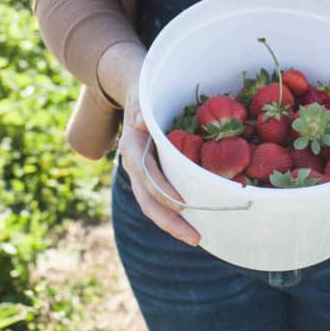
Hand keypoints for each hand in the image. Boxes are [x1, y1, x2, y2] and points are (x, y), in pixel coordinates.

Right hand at [117, 78, 200, 246]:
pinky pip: (163, 198)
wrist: (136, 94)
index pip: (144, 174)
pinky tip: (198, 222)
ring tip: (198, 238)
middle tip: (195, 237)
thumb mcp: (141, 93)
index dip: (162, 189)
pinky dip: (176, 214)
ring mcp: (143, 174)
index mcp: (132, 146)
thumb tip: (141, 122)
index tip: (182, 204)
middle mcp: (135, 165)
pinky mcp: (154, 176)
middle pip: (148, 200)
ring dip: (174, 224)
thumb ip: (140, 107)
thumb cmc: (144, 92)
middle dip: (170, 221)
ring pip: (154, 205)